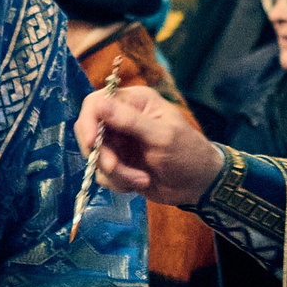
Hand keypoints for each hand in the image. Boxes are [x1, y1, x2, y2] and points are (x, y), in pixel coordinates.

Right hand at [75, 85, 224, 207]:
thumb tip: (100, 104)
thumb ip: (130, 121)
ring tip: (142, 179)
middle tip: (115, 167)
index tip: (91, 142)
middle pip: (88, 131)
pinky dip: (119, 182)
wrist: (198, 185)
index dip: (88, 122)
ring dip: (115, 173)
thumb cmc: (188, 153)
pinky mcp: (118, 164)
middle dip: (101, 154)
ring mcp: (118, 143)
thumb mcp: (162, 136)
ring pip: (95, 157)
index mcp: (134, 102)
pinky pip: (103, 174)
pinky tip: (140, 182)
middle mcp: (121, 119)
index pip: (95, 103)